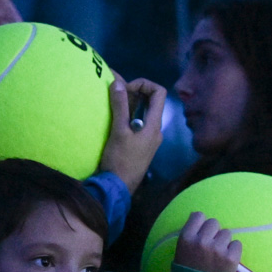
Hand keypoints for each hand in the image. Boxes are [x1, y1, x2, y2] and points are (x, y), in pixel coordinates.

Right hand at [98, 77, 165, 192]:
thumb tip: (118, 82)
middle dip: (133, 93)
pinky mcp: (141, 145)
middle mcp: (155, 130)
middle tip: (115, 96)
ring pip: (143, 113)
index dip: (143, 84)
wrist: (118, 188)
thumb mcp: (118, 132)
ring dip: (129, 105)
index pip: (159, 92)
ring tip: (112, 107)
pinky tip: (113, 121)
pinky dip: (127, 117)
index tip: (125, 89)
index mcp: (154, 125)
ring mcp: (149, 139)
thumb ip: (120, 106)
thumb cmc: (120, 160)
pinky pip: (138, 124)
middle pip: (151, 101)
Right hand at [172, 212, 240, 271]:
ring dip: (224, 242)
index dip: (202, 223)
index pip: (199, 216)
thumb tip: (198, 217)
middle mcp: (201, 241)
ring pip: (227, 233)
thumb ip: (189, 236)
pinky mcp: (231, 258)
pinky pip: (237, 244)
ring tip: (219, 256)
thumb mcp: (180, 253)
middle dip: (214, 233)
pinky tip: (227, 260)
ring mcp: (217, 249)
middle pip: (214, 223)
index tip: (203, 232)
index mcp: (186, 238)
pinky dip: (234, 251)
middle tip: (212, 246)